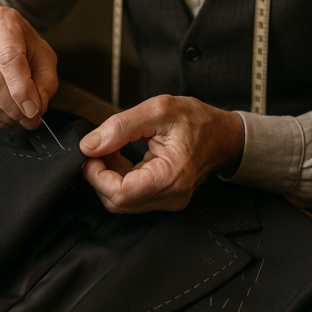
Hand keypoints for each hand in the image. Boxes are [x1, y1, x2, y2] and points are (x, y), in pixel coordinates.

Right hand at [0, 7, 57, 129]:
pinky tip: (4, 118)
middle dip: (12, 106)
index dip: (21, 89)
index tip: (34, 110)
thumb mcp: (43, 56)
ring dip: (1, 115)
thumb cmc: (23, 46)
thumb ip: (45, 82)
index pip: (9, 57)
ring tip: (19, 119)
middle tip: (30, 119)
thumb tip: (35, 108)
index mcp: (2, 20)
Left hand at [80, 95, 244, 212]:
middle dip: (99, 175)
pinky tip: (120, 154)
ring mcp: (168, 200)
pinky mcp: (163, 198)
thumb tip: (89, 145)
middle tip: (97, 147)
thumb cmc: (198, 120)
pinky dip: (119, 176)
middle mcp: (171, 196)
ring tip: (112, 146)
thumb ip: (120, 127)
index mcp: (172, 177)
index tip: (89, 153)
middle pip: (117, 201)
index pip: (120, 193)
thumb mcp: (157, 110)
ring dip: (108, 175)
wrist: (222, 134)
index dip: (96, 175)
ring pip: (121, 200)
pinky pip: (131, 195)